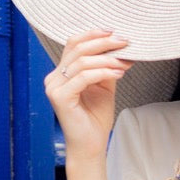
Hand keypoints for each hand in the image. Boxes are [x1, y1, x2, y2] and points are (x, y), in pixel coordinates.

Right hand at [43, 28, 134, 160]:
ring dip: (107, 59)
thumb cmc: (96, 118)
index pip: (75, 44)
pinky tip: (119, 73)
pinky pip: (84, 77)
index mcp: (62, 72)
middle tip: (124, 42)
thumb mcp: (104, 86)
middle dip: (104, 43)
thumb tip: (121, 47)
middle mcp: (54, 77)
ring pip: (82, 62)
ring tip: (125, 62)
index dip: (94, 34)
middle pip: (78, 48)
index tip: (116, 33)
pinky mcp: (59, 97)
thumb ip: (106, 67)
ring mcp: (54, 87)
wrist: (90, 145)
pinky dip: (103, 72)